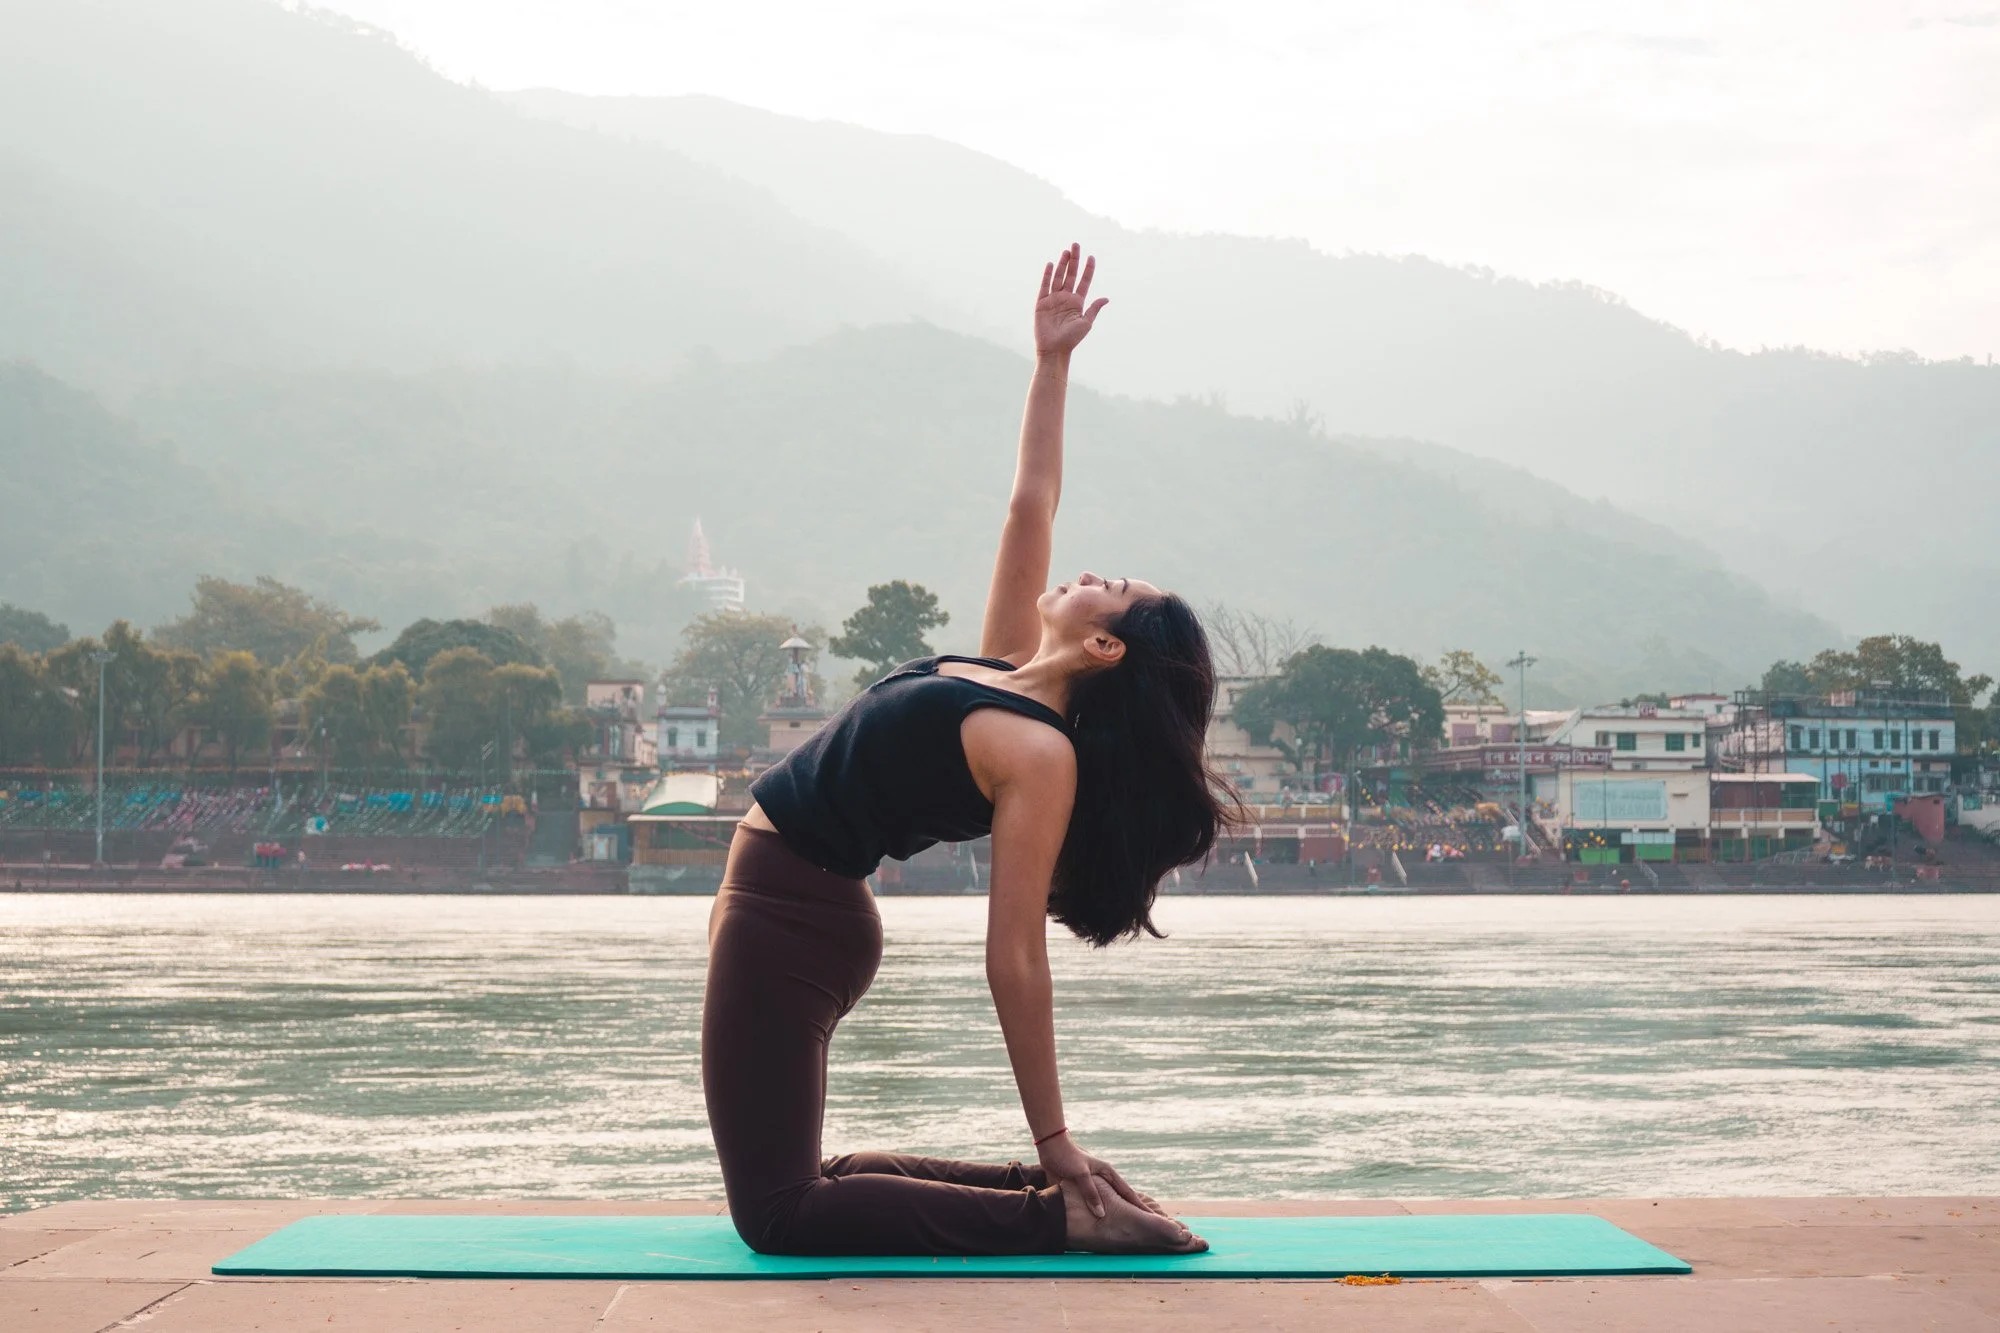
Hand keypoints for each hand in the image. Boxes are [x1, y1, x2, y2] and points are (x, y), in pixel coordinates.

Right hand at [1033, 243, 1107, 358]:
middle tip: (1076, 245)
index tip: (1091, 257)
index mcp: (1077, 302)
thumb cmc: (1071, 339)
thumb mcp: (1086, 323)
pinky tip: (1051, 264)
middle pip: (1071, 274)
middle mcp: (1065, 298)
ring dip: (1062, 264)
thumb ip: (1094, 309)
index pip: (1084, 281)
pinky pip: (1045, 286)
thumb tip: (1106, 298)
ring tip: (1066, 251)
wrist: (1054, 349)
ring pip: (1058, 277)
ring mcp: (1053, 299)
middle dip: (1074, 260)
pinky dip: (1047, 275)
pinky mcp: (1042, 303)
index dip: (1088, 269)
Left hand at [1036, 1131, 1167, 1219]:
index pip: (1128, 1193)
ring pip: (1107, 1204)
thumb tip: (1101, 1214)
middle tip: (1142, 1228)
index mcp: (1108, 1174)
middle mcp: (1104, 1180)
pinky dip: (1097, 1215)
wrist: (1050, 1148)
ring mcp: (1094, 1186)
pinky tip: (1099, 1225)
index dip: (1139, 1206)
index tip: (1152, 1218)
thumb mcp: (1081, 1174)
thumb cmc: (1068, 1157)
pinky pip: (1092, 1205)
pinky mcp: (1081, 1190)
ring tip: (1123, 1230)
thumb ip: (1091, 1193)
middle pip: (1121, 1200)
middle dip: (1130, 1212)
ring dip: (1113, 1215)